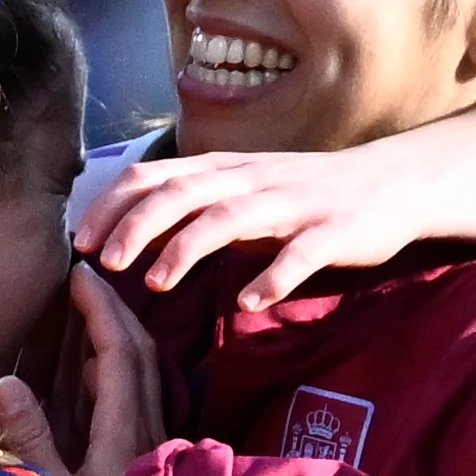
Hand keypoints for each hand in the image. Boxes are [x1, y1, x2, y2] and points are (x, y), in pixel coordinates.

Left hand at [74, 131, 475, 324]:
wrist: (392, 183)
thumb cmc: (306, 194)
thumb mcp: (243, 191)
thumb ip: (195, 204)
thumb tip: (131, 227)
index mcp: (226, 171)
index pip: (156, 177)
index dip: (115, 206)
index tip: (83, 242)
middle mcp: (253, 181)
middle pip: (183, 194)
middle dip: (139, 226)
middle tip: (106, 263)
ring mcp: (295, 204)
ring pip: (231, 219)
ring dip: (189, 248)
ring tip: (157, 283)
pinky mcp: (334, 231)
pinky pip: (300, 254)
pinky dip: (274, 277)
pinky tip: (249, 304)